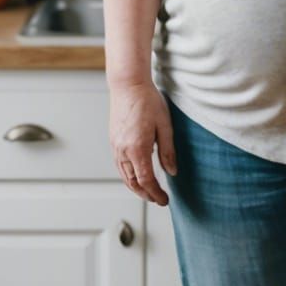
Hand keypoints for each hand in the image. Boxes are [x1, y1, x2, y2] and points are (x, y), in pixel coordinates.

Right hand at [109, 81, 176, 205]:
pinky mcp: (113, 141)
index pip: (146, 181)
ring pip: (124, 176)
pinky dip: (129, 176)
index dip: (156, 194)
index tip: (165, 201)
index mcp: (137, 149)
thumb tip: (172, 172)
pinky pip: (120, 166)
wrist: (127, 85)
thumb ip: (168, 151)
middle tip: (158, 200)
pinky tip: (137, 176)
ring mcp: (115, 146)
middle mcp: (123, 151)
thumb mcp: (165, 126)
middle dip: (146, 195)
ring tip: (149, 192)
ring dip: (136, 187)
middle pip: (133, 183)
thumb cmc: (148, 101)